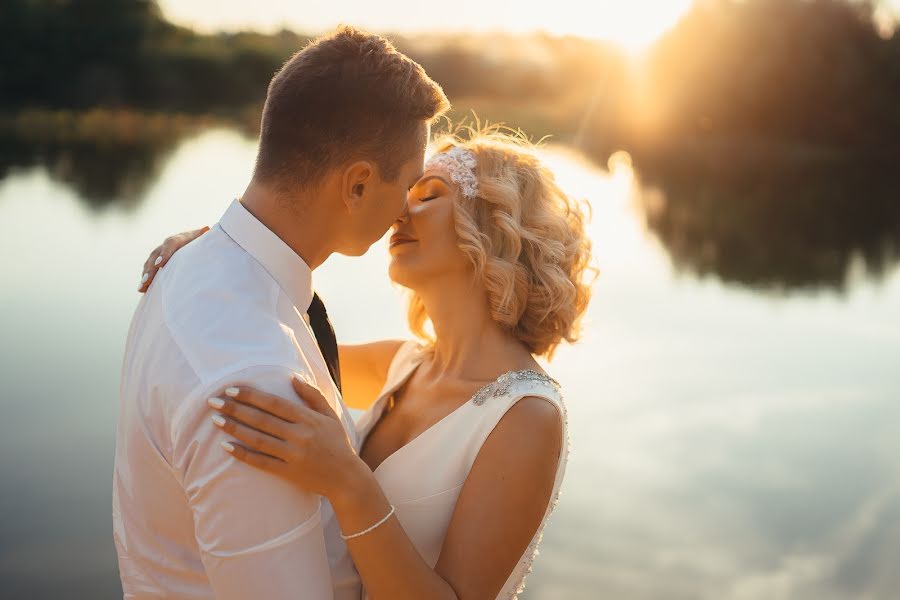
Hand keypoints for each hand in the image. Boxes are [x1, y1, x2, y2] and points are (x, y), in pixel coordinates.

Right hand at [139, 226, 208, 291]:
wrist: (196, 241)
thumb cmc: (203, 242)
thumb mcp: (204, 239)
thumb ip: (203, 236)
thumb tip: (206, 229)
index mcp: (180, 238)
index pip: (170, 244)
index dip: (165, 253)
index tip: (160, 264)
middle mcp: (166, 245)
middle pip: (156, 256)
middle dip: (151, 269)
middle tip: (146, 281)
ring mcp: (160, 253)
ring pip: (149, 263)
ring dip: (145, 275)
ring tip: (142, 288)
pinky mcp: (158, 261)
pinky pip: (149, 269)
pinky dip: (146, 278)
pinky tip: (143, 290)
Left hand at [207, 376, 364, 499]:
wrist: (346, 478)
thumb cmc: (337, 444)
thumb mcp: (330, 416)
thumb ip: (313, 396)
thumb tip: (293, 377)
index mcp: (308, 419)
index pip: (274, 403)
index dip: (252, 396)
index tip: (232, 389)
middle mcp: (299, 435)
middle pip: (261, 419)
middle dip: (236, 409)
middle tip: (213, 401)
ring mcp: (293, 455)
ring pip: (258, 439)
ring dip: (235, 429)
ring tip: (216, 420)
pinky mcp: (288, 472)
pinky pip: (261, 462)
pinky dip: (243, 454)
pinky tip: (226, 447)